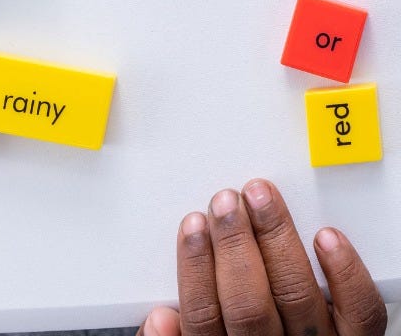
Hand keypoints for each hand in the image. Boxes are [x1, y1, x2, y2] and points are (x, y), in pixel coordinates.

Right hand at [140, 180, 386, 335]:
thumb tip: (160, 320)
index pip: (206, 317)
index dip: (196, 267)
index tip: (193, 226)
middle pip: (250, 305)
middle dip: (233, 245)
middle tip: (225, 203)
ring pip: (297, 295)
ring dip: (276, 238)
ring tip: (261, 199)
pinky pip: (359, 313)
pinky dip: (345, 273)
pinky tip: (325, 239)